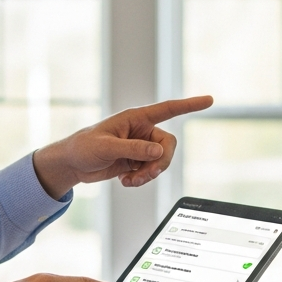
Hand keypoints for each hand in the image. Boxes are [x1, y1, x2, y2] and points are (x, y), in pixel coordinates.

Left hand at [31, 95, 213, 197]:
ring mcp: (140, 147)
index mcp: (136, 118)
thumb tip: (159, 150)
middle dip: (160, 163)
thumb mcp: (106, 147)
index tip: (210, 100)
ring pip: (161, 161)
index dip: (189, 105)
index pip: (168, 109)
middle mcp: (141, 131)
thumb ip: (134, 148)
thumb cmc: (84, 147)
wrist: (72, 165)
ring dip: (149, 174)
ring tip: (130, 180)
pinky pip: (151, 172)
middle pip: (168, 145)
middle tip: (146, 175)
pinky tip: (125, 181)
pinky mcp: (136, 161)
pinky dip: (141, 180)